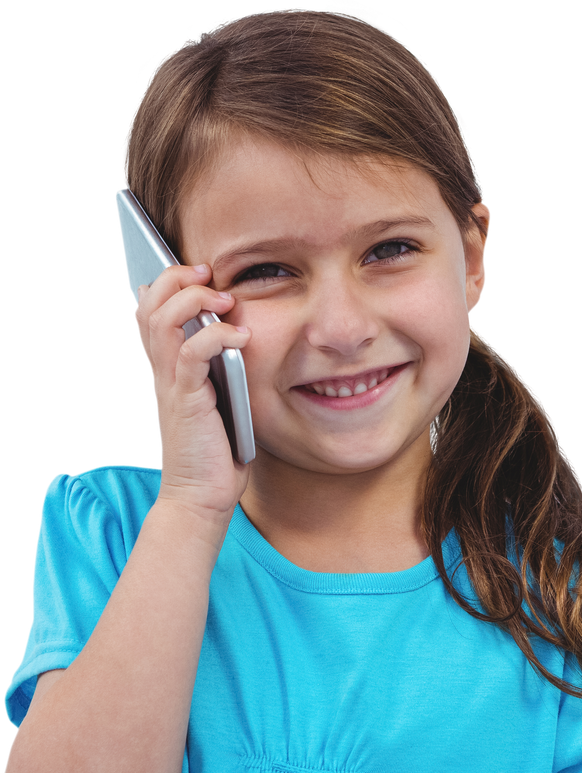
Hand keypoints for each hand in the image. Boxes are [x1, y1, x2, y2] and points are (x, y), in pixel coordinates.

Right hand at [132, 263, 251, 526]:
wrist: (200, 499)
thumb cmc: (214, 453)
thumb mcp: (218, 401)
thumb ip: (220, 370)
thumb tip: (242, 335)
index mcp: (165, 370)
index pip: (148, 311)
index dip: (167, 283)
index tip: (201, 274)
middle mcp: (161, 372)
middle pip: (147, 304)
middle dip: (177, 278)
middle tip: (210, 274)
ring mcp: (170, 386)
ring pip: (161, 320)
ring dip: (193, 298)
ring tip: (225, 300)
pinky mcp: (187, 401)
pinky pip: (191, 353)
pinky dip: (216, 335)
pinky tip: (240, 337)